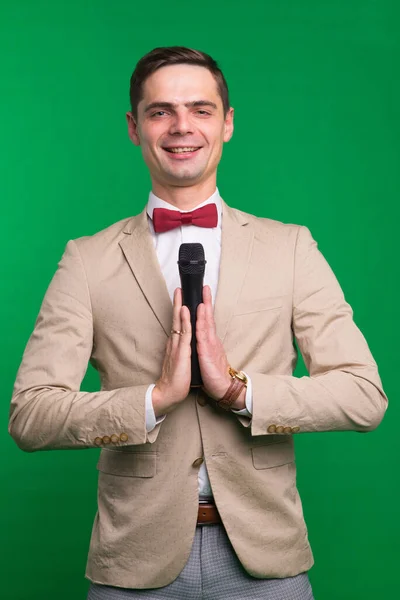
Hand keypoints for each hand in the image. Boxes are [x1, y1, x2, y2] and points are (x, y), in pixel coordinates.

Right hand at [152, 288, 191, 416]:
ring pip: (179, 323)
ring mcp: (177, 346)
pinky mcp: (181, 351)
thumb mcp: (179, 363)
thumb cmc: (175, 381)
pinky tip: (184, 310)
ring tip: (180, 293)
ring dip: (180, 306)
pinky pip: (184, 333)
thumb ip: (179, 353)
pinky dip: (184, 320)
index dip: (179, 312)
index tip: (181, 299)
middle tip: (178, 289)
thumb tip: (179, 347)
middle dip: (177, 303)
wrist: (168, 394)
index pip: (178, 325)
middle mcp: (174, 343)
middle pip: (176, 319)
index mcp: (175, 345)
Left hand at [196, 286, 244, 408]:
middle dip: (206, 302)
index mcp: (209, 341)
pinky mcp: (206, 354)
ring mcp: (209, 346)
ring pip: (206, 324)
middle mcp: (211, 341)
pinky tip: (198, 317)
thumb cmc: (214, 374)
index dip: (204, 307)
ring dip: (204, 310)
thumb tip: (201, 339)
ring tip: (202, 296)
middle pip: (208, 318)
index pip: (206, 320)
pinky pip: (202, 337)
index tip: (202, 294)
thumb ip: (205, 346)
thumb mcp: (207, 357)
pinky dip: (199, 325)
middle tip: (205, 287)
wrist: (222, 389)